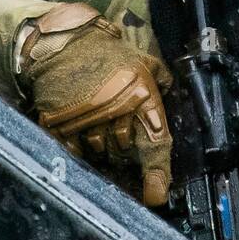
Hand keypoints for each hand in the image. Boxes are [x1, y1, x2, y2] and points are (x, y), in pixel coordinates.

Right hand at [18, 4, 172, 206]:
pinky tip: (82, 130)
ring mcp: (87, 123)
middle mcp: (115, 114)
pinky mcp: (63, 128)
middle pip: (125, 155)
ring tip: (100, 126)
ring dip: (103, 148)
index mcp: (140, 99)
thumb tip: (176, 93)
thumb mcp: (141, 61)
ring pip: (101, 154)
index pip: (154, 144)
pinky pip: (76, 151)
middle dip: (126, 151)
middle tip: (120, 133)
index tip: (156, 195)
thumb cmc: (104, 54)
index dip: (157, 175)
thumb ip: (161, 80)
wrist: (62, 45)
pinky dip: (81, 146)